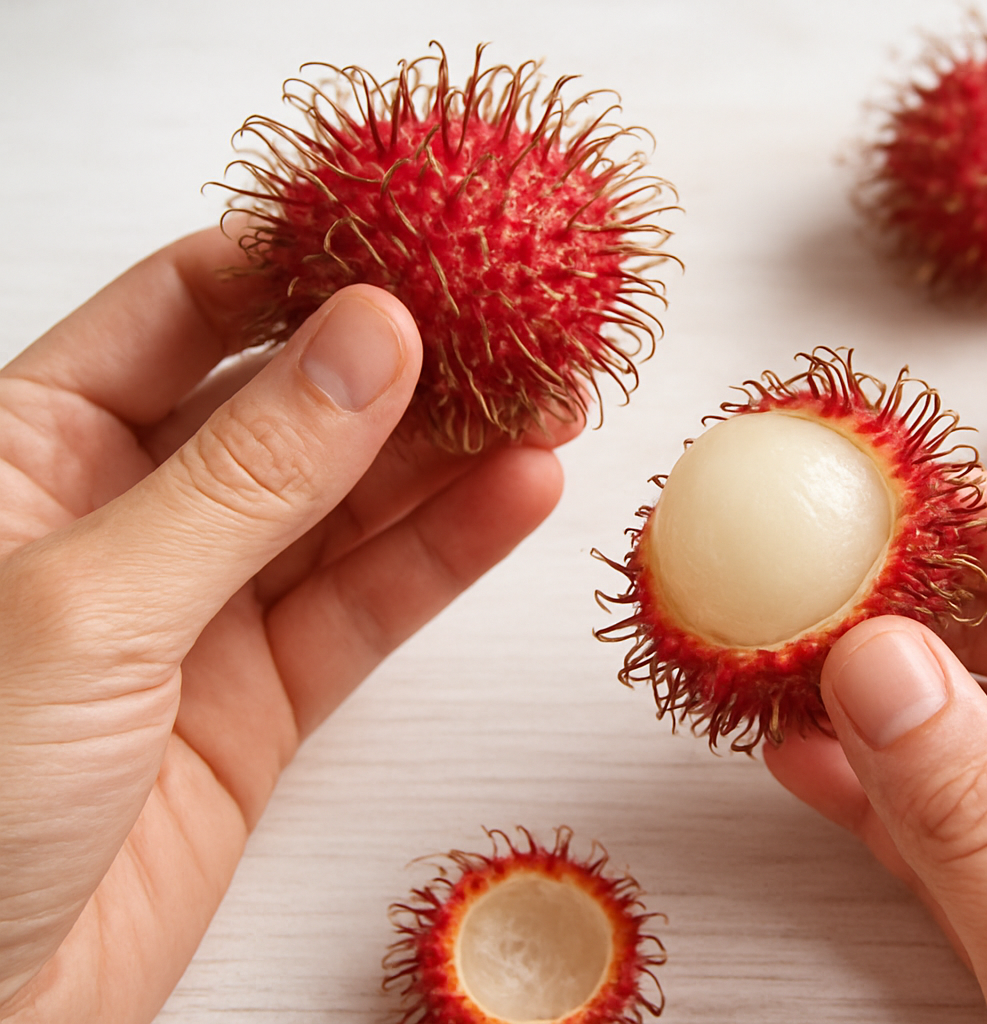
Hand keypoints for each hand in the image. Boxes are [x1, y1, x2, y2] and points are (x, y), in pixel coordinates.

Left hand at [0, 227, 565, 1022]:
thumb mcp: (88, 607)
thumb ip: (245, 474)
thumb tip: (367, 338)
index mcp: (27, 451)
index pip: (182, 308)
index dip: (299, 260)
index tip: (410, 228)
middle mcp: (121, 516)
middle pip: (288, 401)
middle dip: (406, 360)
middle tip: (514, 319)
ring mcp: (200, 608)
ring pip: (349, 503)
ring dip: (452, 451)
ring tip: (549, 398)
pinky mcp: (262, 697)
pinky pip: (369, 604)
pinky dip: (448, 551)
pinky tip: (519, 493)